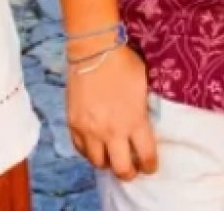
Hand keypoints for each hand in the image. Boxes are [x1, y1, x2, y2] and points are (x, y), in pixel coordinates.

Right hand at [66, 46, 157, 181]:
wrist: (94, 50)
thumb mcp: (143, 87)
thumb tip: (143, 124)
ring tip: (111, 157)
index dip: (150, 165)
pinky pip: (80, 149)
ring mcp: (90, 130)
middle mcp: (112, 131)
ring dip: (106, 163)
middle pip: (121, 169)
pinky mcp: (73, 124)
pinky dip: (89, 152)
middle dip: (128, 173)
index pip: (146, 156)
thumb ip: (143, 110)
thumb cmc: (123, 64)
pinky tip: (95, 147)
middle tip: (131, 170)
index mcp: (135, 121)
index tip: (150, 167)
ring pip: (98, 162)